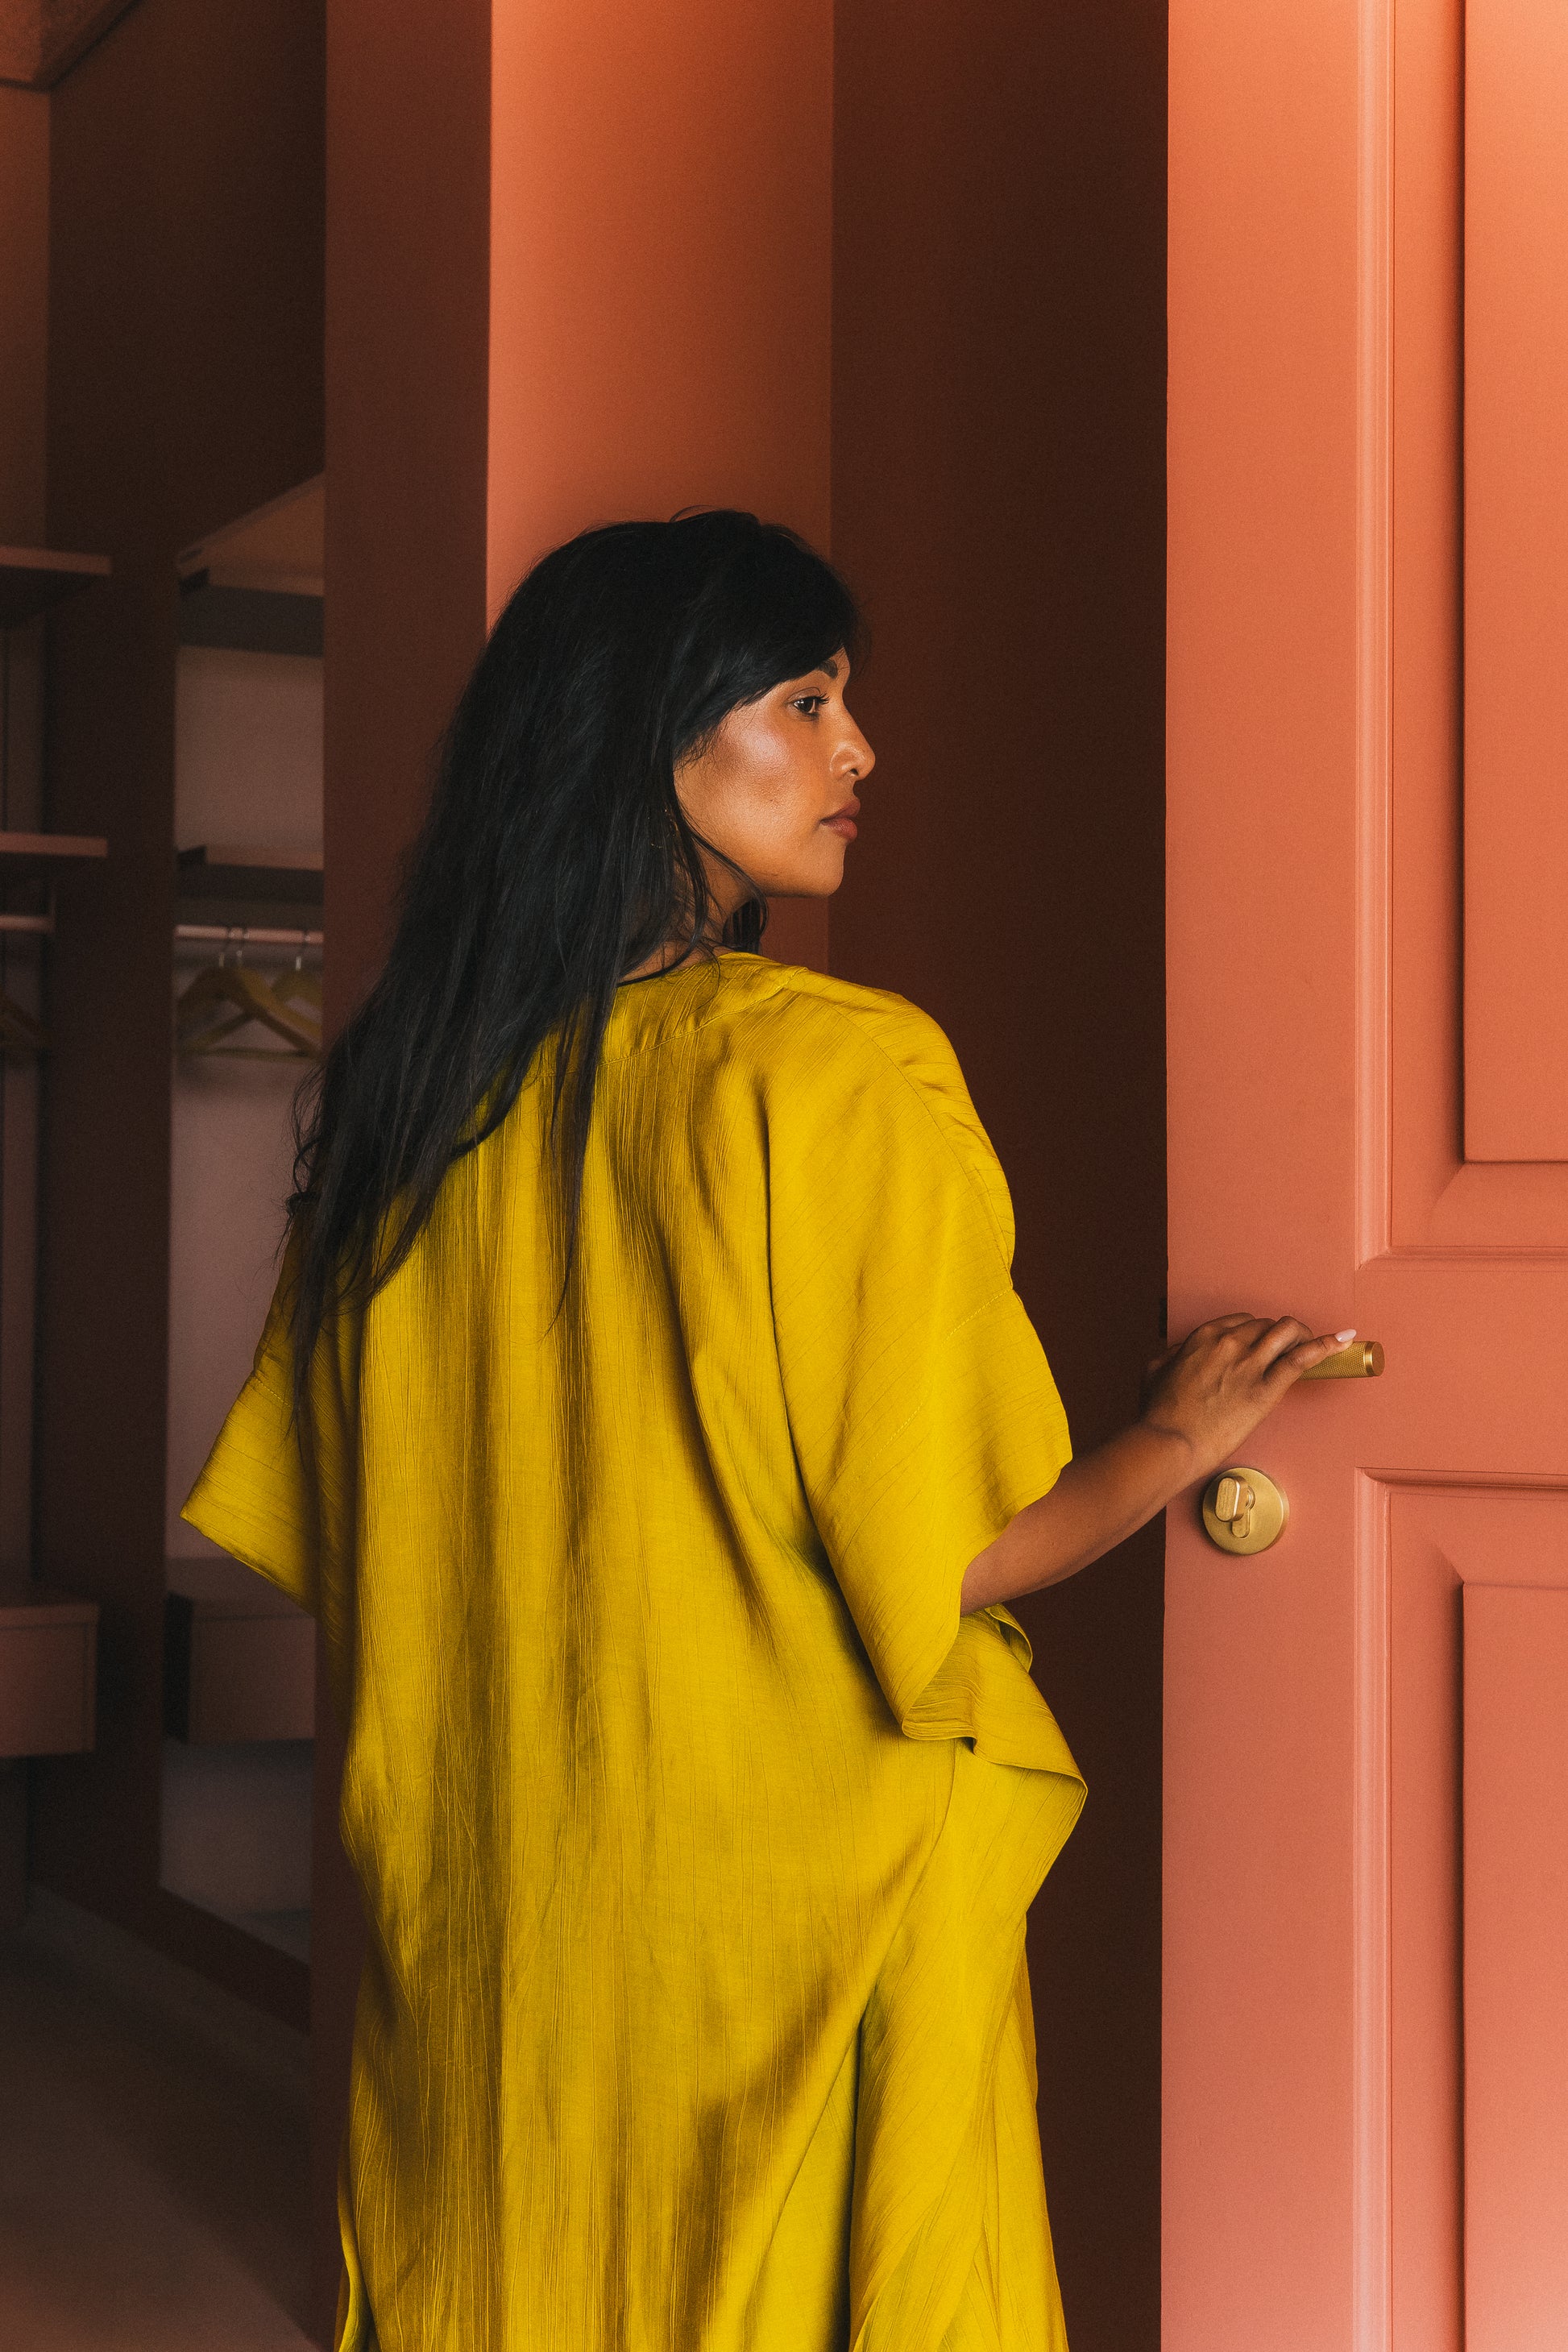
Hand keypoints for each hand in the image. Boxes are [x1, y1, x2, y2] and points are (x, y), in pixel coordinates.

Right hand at [1137, 1315, 1353, 1485]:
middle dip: (1278, 1337)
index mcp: (1204, 1336)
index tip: (1261, 1344)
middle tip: (1284, 1353)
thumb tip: (1180, 1352)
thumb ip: (1173, 1355)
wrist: (1170, 1441)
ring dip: (1302, 1334)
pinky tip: (1344, 1340)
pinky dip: (1326, 1345)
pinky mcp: (1266, 1389)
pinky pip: (1302, 1358)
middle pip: (1267, 1325)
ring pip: (1287, 1331)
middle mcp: (1230, 1342)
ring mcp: (1250, 1364)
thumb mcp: (1155, 1371)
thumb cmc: (1159, 1413)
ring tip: (1310, 1344)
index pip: (1242, 1321)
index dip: (1256, 1332)